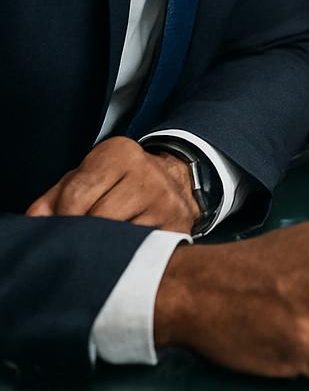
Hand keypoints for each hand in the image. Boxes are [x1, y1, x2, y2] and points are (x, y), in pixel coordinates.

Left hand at [26, 136, 198, 232]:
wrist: (177, 182)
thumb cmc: (122, 183)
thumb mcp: (88, 178)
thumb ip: (55, 198)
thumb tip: (34, 222)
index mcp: (118, 153)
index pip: (75, 194)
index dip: (63, 218)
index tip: (64, 227)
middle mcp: (146, 172)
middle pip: (97, 217)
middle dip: (83, 234)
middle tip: (83, 239)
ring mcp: (165, 199)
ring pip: (119, 236)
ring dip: (106, 246)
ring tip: (104, 244)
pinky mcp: (176, 225)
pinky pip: (140, 248)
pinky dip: (128, 253)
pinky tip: (125, 249)